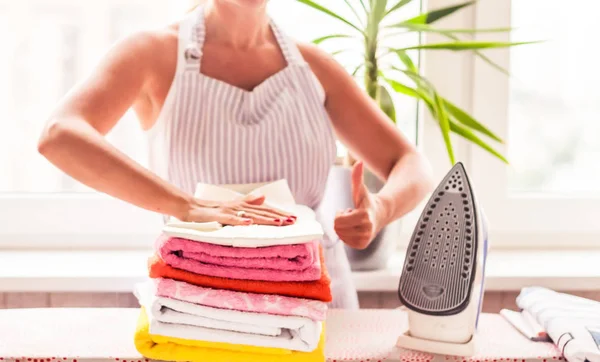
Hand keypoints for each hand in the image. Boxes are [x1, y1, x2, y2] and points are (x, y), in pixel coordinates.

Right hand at [181, 194, 295, 225]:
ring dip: (265, 219)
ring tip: (279, 222)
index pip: (264, 209)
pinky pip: (230, 219)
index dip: (279, 213)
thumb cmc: (211, 209)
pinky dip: (240, 221)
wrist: (189, 207)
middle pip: (261, 212)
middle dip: (278, 217)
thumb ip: (248, 202)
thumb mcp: (232, 206)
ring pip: (250, 215)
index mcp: (242, 205)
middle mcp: (238, 206)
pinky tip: (250, 224)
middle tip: (293, 221)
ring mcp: (228, 210)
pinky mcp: (217, 216)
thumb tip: (264, 197)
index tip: (293, 218)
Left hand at [334, 161, 386, 249]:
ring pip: (340, 235)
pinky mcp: (362, 245)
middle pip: (337, 228)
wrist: (381, 214)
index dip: (340, 214)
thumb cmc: (367, 201)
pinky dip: (347, 235)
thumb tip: (358, 162)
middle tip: (351, 216)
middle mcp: (366, 230)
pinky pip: (344, 242)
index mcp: (364, 216)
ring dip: (344, 227)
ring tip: (354, 222)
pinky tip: (355, 229)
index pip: (338, 221)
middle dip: (341, 220)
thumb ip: (357, 177)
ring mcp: (365, 239)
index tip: (348, 210)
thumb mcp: (360, 190)